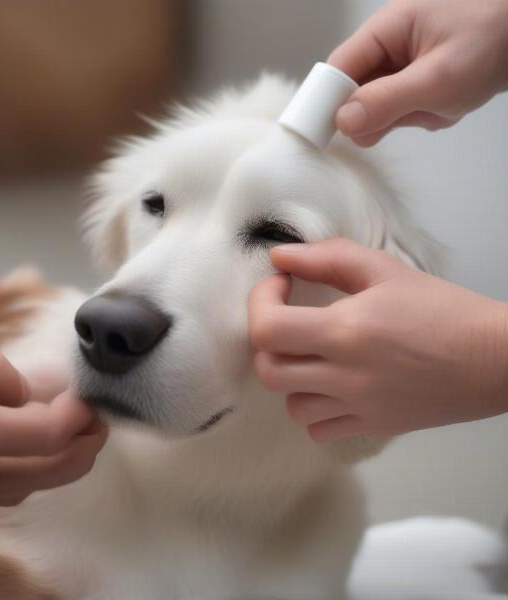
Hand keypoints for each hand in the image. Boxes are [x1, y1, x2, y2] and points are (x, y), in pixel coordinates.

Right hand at [0, 317, 106, 510]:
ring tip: (72, 428)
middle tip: (97, 418)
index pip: (49, 436)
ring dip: (60, 462)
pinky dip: (27, 471)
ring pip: (26, 487)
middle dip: (85, 447)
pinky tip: (26, 442)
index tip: (88, 396)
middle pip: (49, 472)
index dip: (80, 417)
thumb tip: (23, 393)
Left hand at [249, 238, 507, 441]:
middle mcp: (345, 375)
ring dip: (291, 377)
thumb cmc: (443, 309)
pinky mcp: (374, 427)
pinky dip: (314, 410)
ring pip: (290, 405)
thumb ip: (327, 257)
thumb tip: (279, 256)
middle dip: (267, 341)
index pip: (266, 329)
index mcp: (345, 331)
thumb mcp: (385, 270)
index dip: (260, 302)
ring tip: (312, 356)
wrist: (495, 358)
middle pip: (268, 371)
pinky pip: (319, 430)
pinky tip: (330, 387)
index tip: (280, 285)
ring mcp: (358, 408)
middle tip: (288, 320)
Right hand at [328, 0, 507, 145]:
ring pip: (375, 107)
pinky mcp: (412, 81)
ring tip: (436, 104)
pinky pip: (397, 109)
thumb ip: (386, 102)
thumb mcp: (437, 79)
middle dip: (376, 113)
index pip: (337, 70)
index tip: (326, 136)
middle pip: (353, 92)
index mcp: (385, 30)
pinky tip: (440, 106)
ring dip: (401, 117)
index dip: (326, 103)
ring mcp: (400, 65)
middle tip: (410, 114)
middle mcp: (386, 46)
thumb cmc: (492, 42)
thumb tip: (342, 122)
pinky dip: (416, 116)